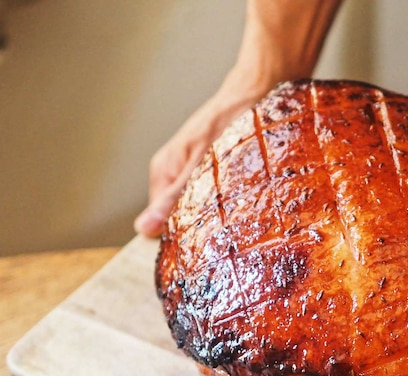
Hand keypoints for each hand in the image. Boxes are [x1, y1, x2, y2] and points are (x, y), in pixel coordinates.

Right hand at [133, 0, 342, 236]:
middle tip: (228, 238)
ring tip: (243, 221)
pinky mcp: (221, 170)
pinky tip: (252, 207)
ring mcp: (199, 171)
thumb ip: (174, 196)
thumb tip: (144, 228)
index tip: (202, 252)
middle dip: (202, 229)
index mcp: (162, 171)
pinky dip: (235, 204)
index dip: (179, 238)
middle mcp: (177, 173)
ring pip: (204, 208)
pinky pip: (222, 197)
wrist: (263, 90)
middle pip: (181, 216)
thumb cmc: (232, 120)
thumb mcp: (201, 162)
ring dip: (222, 217)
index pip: (158, 222)